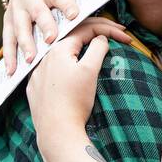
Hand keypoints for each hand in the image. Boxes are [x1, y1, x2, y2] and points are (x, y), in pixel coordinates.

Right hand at [3, 0, 79, 74]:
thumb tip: (87, 10)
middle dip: (44, 26)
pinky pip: (7, 39)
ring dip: (25, 43)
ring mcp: (16, 9)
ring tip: (30, 59)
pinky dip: (9, 55)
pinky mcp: (8, 21)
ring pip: (20, 27)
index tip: (74, 15)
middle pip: (38, 12)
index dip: (67, 4)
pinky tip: (12, 70)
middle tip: (51, 40)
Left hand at [26, 21, 129, 161]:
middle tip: (118, 35)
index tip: (126, 37)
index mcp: (58, 49)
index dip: (109, 30)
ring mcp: (37, 73)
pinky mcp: (35, 88)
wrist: (57, 132)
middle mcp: (44, 57)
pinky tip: (75, 69)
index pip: (87, 29)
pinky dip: (67, 65)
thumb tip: (101, 38)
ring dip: (82, 49)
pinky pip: (52, 69)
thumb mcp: (91, 70)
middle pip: (74, 38)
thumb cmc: (75, 101)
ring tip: (98, 49)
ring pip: (62, 53)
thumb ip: (98, 48)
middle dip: (97, 34)